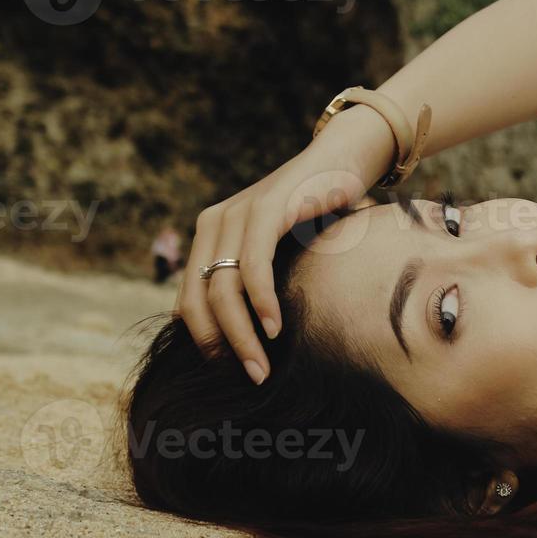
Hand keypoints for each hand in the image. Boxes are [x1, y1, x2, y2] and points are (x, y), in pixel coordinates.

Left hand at [176, 106, 397, 383]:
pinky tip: (275, 328)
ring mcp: (236, 214)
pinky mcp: (265, 209)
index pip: (190, 302)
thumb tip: (258, 340)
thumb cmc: (320, 211)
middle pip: (198, 301)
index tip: (233, 372)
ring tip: (261, 368)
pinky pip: (253, 265)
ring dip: (241, 336)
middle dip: (221, 348)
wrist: (346, 158)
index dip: (206, 342)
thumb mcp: (283, 251)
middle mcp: (214, 223)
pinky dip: (260, 301)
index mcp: (210, 236)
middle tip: (250, 379)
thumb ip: (262, 281)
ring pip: (222, 289)